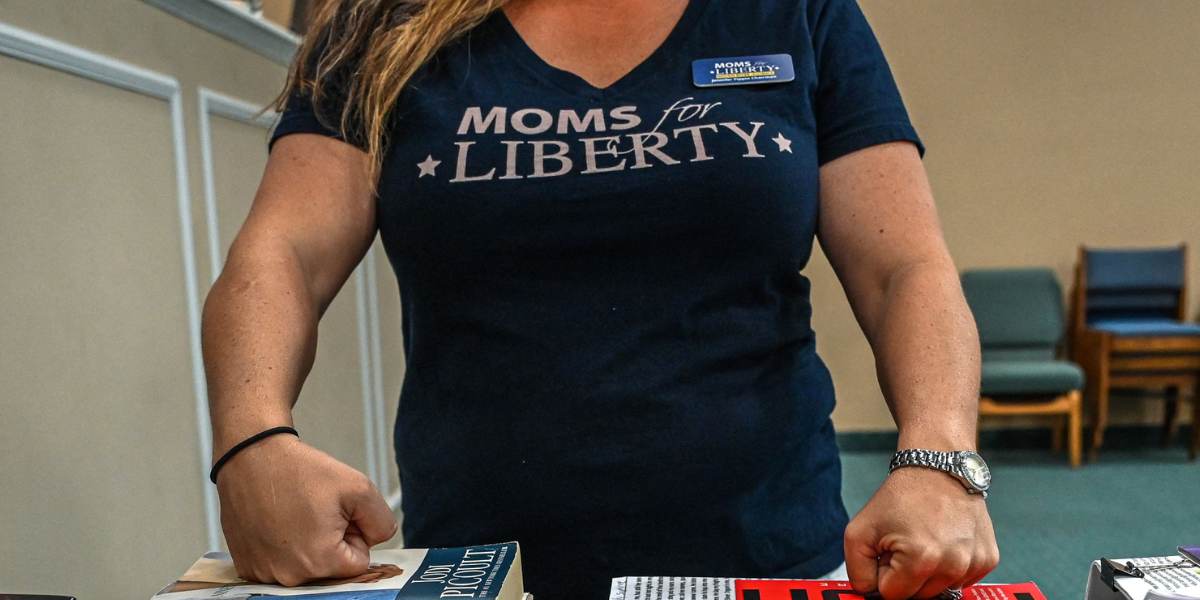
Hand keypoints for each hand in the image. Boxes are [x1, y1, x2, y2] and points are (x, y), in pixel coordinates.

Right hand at [215, 434, 398, 585]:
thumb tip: (377, 541)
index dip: (353, 534)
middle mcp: (289, 576)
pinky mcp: (246, 566)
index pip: (358, 563)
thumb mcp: (358, 487)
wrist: (251, 456)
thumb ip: (382, 522)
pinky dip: (280, 547)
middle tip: (313, 511)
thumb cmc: (298, 469)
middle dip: (330, 542)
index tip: (335, 513)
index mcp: (320, 561)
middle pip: (330, 568)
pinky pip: (278, 565)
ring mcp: (263, 573)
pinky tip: (274, 522)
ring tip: (292, 514)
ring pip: (304, 567)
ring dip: (304, 545)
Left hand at [844, 467, 998, 599]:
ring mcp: (974, 563)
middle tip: (906, 543)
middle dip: (906, 575)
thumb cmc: (901, 496)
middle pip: (918, 596)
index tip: (889, 551)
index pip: (893, 595)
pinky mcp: (988, 559)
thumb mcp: (860, 531)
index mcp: (921, 560)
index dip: (885, 573)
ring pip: (940, 590)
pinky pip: (961, 581)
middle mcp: (953, 565)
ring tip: (925, 541)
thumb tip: (870, 593)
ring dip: (928, 572)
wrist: (938, 469)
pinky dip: (949, 567)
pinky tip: (944, 542)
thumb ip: (858, 571)